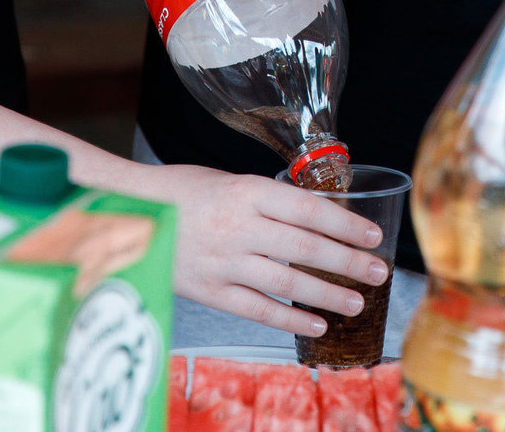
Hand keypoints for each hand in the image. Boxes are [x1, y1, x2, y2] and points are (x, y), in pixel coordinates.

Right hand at [147, 162, 388, 336]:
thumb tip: (315, 215)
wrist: (125, 212)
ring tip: (356, 303)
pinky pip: (259, 309)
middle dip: (348, 262)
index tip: (373, 235)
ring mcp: (224, 262)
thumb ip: (267, 200)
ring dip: (327, 294)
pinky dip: (291, 318)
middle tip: (378, 273)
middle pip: (306, 248)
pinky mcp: (209, 291)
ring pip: (288, 282)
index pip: (310, 209)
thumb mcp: (228, 180)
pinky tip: (316, 323)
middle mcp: (239, 227)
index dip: (346, 224)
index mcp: (247, 191)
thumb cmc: (181, 191)